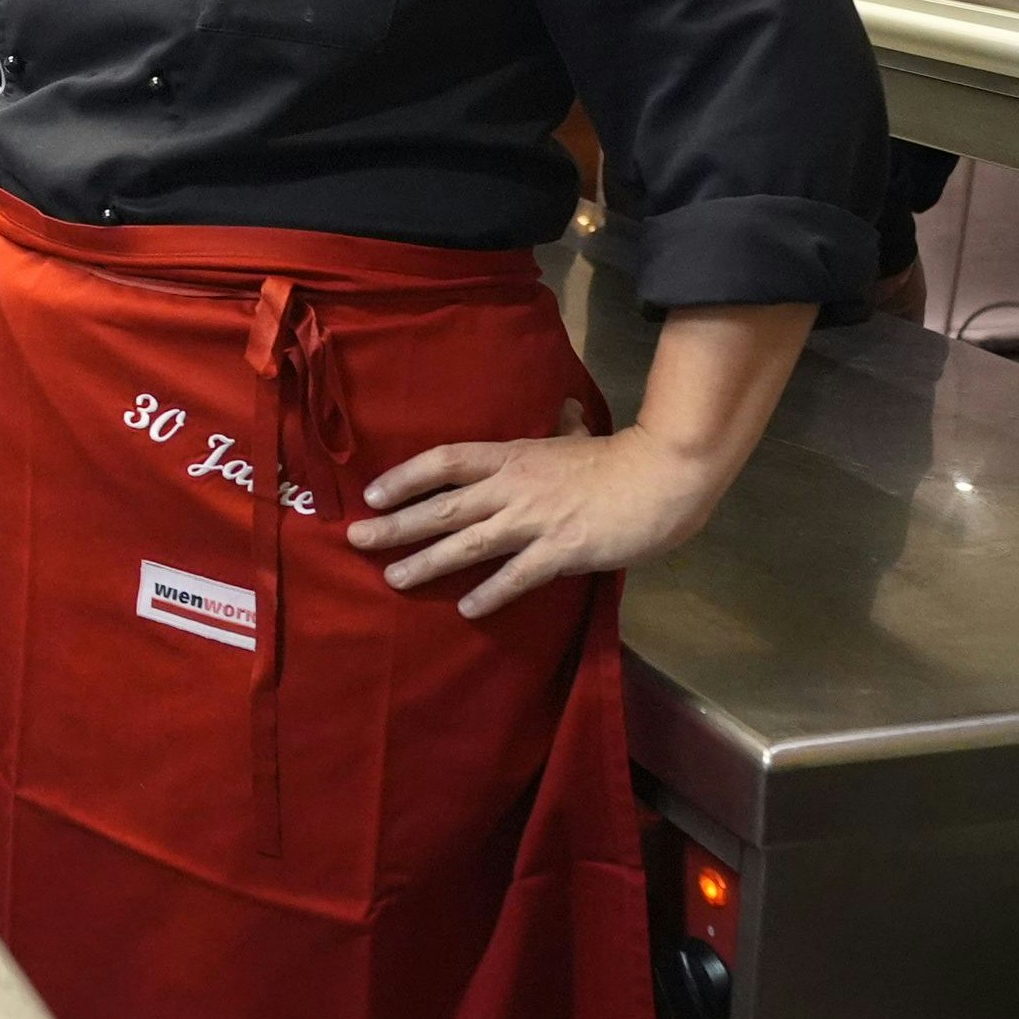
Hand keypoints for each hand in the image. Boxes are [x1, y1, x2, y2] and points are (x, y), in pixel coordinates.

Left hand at [346, 402, 744, 619]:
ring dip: (426, 562)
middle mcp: (513, 487)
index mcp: (512, 455)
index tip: (371, 494)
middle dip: (396, 525)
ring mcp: (535, 520)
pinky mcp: (561, 551)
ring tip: (393, 579)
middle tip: (356, 541)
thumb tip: (565, 410)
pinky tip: (467, 608)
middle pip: (442, 506)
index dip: (405, 477)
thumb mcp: (581, 435)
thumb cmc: (620, 457)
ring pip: (467, 543)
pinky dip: (491, 593)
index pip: (445, 461)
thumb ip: (565, 427)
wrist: (663, 476)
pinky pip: (517, 575)